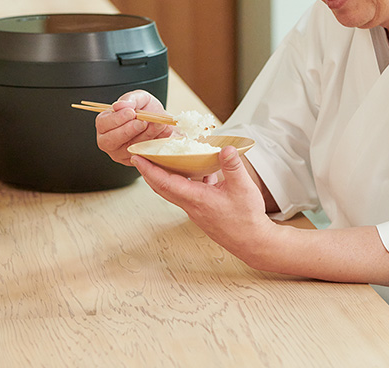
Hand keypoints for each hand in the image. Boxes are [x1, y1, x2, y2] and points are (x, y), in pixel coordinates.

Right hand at [95, 90, 172, 164]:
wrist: (160, 120)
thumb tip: (118, 105)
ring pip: (129, 149)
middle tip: (141, 123)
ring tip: (157, 124)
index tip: (131, 112)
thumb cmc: (145, 108)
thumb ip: (129, 99)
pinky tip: (162, 132)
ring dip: (144, 136)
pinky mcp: (134, 161)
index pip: (103, 123)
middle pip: (110, 141)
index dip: (117, 119)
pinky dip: (154, 143)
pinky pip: (143, 155)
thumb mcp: (139, 98)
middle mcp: (108, 141)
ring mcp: (120, 154)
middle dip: (127, 131)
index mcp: (104, 124)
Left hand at [131, 146, 275, 264]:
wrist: (252, 242)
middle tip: (142, 155)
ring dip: (166, 174)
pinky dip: (186, 179)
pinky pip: (187, 192)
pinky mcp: (202, 210)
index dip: (149, 169)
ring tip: (166, 157)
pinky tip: (200, 170)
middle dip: (149, 171)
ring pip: (174, 190)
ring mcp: (195, 209)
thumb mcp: (243, 188)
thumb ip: (233, 166)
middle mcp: (191, 205)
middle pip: (162, 187)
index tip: (137, 157)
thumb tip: (226, 148)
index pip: (165, 183)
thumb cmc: (247, 218)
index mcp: (197, 199)